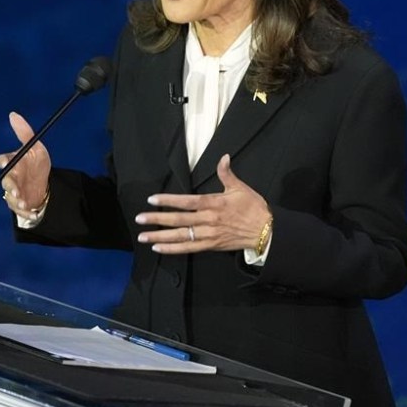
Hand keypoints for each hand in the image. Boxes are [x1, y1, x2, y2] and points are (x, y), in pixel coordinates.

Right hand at [0, 112, 50, 218]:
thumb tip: (13, 114)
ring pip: (11, 198)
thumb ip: (25, 133)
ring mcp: (14, 192)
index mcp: (13, 163)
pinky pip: (20, 211)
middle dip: (11, 186)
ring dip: (17, 202)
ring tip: (25, 204)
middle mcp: (11, 178)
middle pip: (6, 182)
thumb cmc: (37, 164)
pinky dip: (26, 213)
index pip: (3, 161)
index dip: (4, 161)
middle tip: (17, 191)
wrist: (46, 184)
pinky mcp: (19, 205)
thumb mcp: (36, 148)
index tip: (6, 162)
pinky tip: (34, 213)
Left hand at [135, 154, 270, 253]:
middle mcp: (208, 220)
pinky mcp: (211, 246)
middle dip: (157, 219)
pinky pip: (188, 248)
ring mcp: (208, 235)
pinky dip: (173, 249)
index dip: (168, 200)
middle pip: (178, 220)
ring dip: (160, 237)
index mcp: (213, 204)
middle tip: (139, 219)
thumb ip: (227, 173)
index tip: (152, 199)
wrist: (267, 232)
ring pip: (180, 236)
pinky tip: (159, 248)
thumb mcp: (240, 188)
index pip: (186, 202)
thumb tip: (224, 157)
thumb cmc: (254, 208)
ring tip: (143, 237)